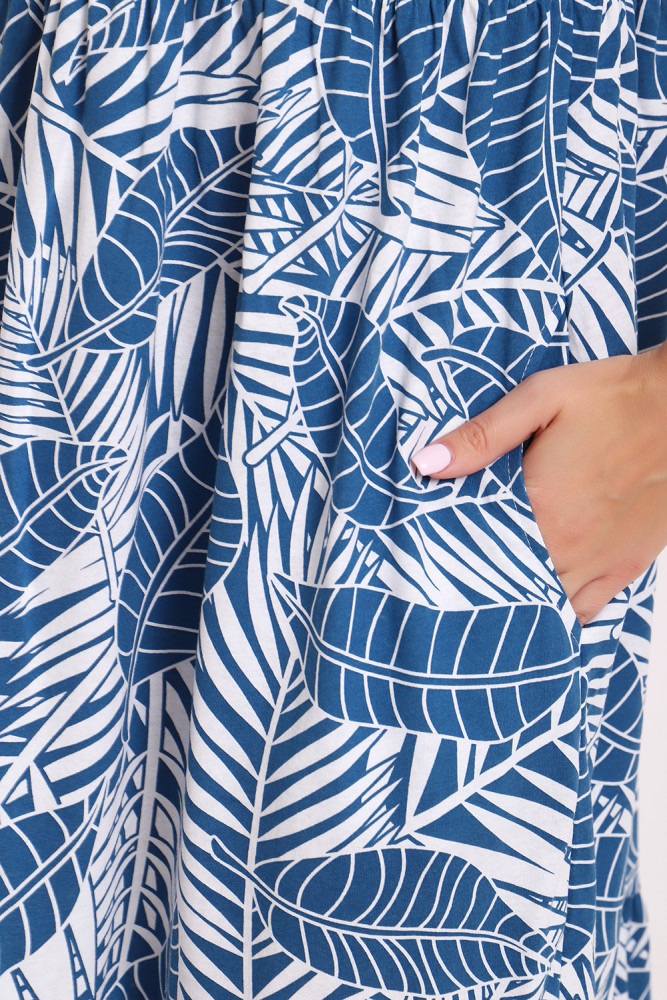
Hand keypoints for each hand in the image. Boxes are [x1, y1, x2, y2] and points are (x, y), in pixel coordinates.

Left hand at [410, 345, 666, 625]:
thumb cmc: (614, 397)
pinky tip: (543, 605)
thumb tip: (426, 463)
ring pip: (545, 605)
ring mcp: (600, 561)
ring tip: (490, 596)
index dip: (448, 560)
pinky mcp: (627, 565)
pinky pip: (586, 610)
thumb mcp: (540, 398)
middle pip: (508, 585)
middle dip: (479, 585)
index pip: (476, 551)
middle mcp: (568, 545)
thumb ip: (481, 436)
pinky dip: (561, 614)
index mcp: (539, 506)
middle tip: (452, 583)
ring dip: (517, 602)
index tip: (428, 559)